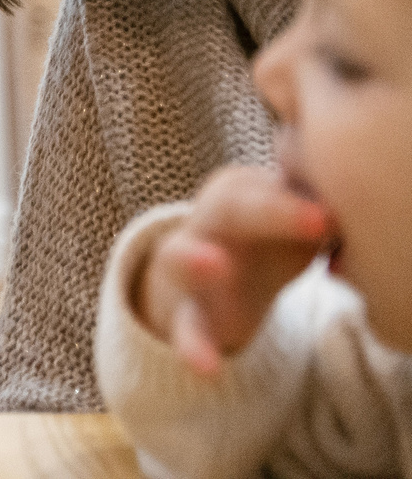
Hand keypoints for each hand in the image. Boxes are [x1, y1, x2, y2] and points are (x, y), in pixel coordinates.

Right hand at [132, 165, 329, 376]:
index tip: (338, 215)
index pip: (273, 187)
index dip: (305, 200)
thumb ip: (326, 218)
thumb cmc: (268, 238)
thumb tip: (375, 224)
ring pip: (182, 258)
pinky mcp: (185, 311)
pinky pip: (186, 328)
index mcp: (239, 191)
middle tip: (321, 220)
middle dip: (275, 212)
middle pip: (235, 208)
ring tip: (214, 265)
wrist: (211, 273)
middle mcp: (209, 220)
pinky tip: (208, 369)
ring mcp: (188, 264)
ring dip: (196, 260)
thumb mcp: (297, 222)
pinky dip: (194, 347)